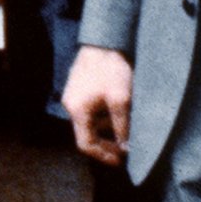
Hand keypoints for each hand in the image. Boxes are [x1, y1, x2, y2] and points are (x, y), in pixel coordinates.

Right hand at [66, 45, 133, 166]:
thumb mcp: (121, 100)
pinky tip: (121, 110)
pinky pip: (92, 109)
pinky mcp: (81, 88)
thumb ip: (122, 126)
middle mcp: (71, 105)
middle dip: (108, 142)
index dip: (103, 155)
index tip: (122, 160)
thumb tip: (126, 147)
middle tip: (128, 147)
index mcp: (77, 110)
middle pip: (87, 133)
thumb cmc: (111, 69)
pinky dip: (106, 115)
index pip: (86, 144)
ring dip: (109, 127)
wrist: (104, 41)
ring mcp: (74, 95)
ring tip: (129, 126)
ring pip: (91, 121)